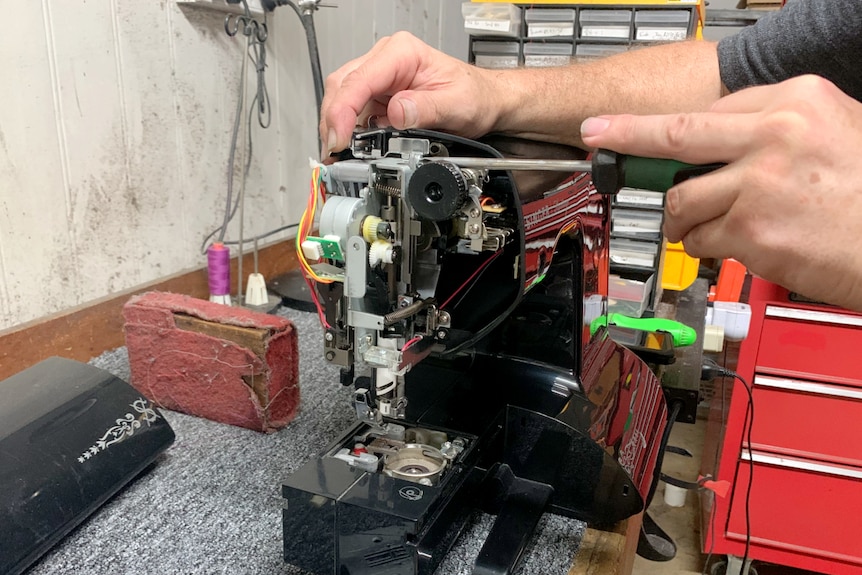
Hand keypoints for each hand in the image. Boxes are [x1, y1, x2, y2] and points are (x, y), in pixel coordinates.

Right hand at [319, 32, 503, 155]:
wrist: (484, 101)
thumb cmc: (474, 95)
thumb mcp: (456, 104)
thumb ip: (426, 108)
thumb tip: (396, 114)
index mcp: (402, 53)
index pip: (359, 79)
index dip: (343, 110)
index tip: (340, 137)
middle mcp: (386, 61)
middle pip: (342, 86)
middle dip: (333, 120)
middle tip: (334, 150)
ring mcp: (380, 79)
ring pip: (341, 98)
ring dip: (336, 126)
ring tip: (338, 153)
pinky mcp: (378, 97)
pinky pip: (353, 112)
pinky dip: (347, 131)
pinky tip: (348, 146)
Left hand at [581, 75, 861, 310]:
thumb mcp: (838, 129)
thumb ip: (776, 128)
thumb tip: (716, 137)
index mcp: (796, 102)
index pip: (707, 110)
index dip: (665, 125)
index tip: (631, 126)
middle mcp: (773, 136)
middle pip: (676, 133)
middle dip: (627, 136)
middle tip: (598, 136)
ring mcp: (759, 185)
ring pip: (683, 197)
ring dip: (681, 216)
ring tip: (698, 223)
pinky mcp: (751, 232)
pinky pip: (700, 238)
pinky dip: (704, 245)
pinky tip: (731, 244)